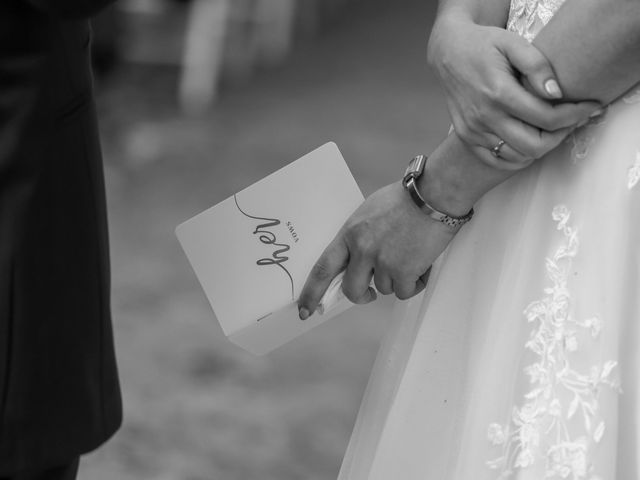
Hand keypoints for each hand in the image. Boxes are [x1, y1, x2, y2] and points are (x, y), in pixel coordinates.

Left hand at [297, 182, 457, 319]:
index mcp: (349, 234)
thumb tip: (353, 260)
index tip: (304, 309)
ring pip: (384, 289)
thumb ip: (357, 237)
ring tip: (409, 256)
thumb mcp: (368, 213)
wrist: (434, 195)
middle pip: (351, 289)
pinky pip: (405, 291)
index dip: (311, 292)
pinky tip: (421, 265)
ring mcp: (383, 262)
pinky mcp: (405, 271)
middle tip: (369, 294)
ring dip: (396, 280)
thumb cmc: (404, 200)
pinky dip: (414, 284)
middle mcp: (362, 249)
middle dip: (361, 296)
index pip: (322, 268)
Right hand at [427, 15, 601, 168]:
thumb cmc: (483, 45)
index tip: (589, 107)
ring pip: (518, 156)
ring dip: (541, 146)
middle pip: (534, 145)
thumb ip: (537, 66)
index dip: (574, 115)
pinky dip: (518, 157)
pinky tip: (529, 141)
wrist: (448, 53)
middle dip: (561, 135)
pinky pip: (497, 161)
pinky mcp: (467, 137)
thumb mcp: (513, 43)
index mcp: (498, 93)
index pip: (546, 118)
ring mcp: (474, 131)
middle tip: (572, 121)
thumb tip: (556, 93)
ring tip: (551, 129)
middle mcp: (484, 117)